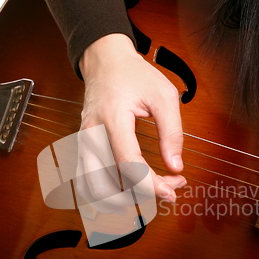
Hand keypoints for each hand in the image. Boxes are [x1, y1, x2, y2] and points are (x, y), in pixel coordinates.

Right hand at [78, 33, 185, 204]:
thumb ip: (172, 132)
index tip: (172, 192)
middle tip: (169, 186)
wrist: (104, 61)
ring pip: (96, 188)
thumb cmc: (133, 75)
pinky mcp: (83, 148)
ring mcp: (84, 143)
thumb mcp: (163, 96)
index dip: (151, 184)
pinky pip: (88, 182)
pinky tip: (129, 191)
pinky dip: (108, 193)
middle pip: (111, 182)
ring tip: (151, 189)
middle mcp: (93, 135)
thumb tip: (175, 166)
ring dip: (124, 198)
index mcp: (112, 120)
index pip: (129, 165)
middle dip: (143, 193)